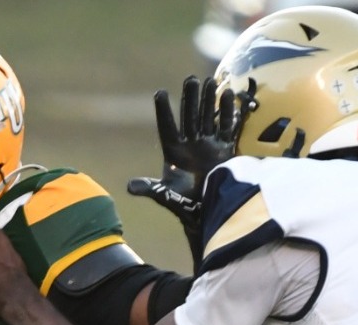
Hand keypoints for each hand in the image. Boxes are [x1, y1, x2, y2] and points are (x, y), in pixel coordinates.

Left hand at [127, 77, 244, 265]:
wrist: (206, 212)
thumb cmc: (182, 205)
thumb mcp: (164, 195)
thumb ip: (150, 188)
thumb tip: (129, 187)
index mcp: (173, 152)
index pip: (167, 126)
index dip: (164, 111)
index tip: (160, 93)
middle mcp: (190, 145)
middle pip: (189, 116)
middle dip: (191, 98)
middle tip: (190, 79)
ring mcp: (208, 145)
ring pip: (207, 117)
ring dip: (208, 100)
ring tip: (209, 81)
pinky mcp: (224, 150)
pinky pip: (226, 127)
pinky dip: (228, 113)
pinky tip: (228, 95)